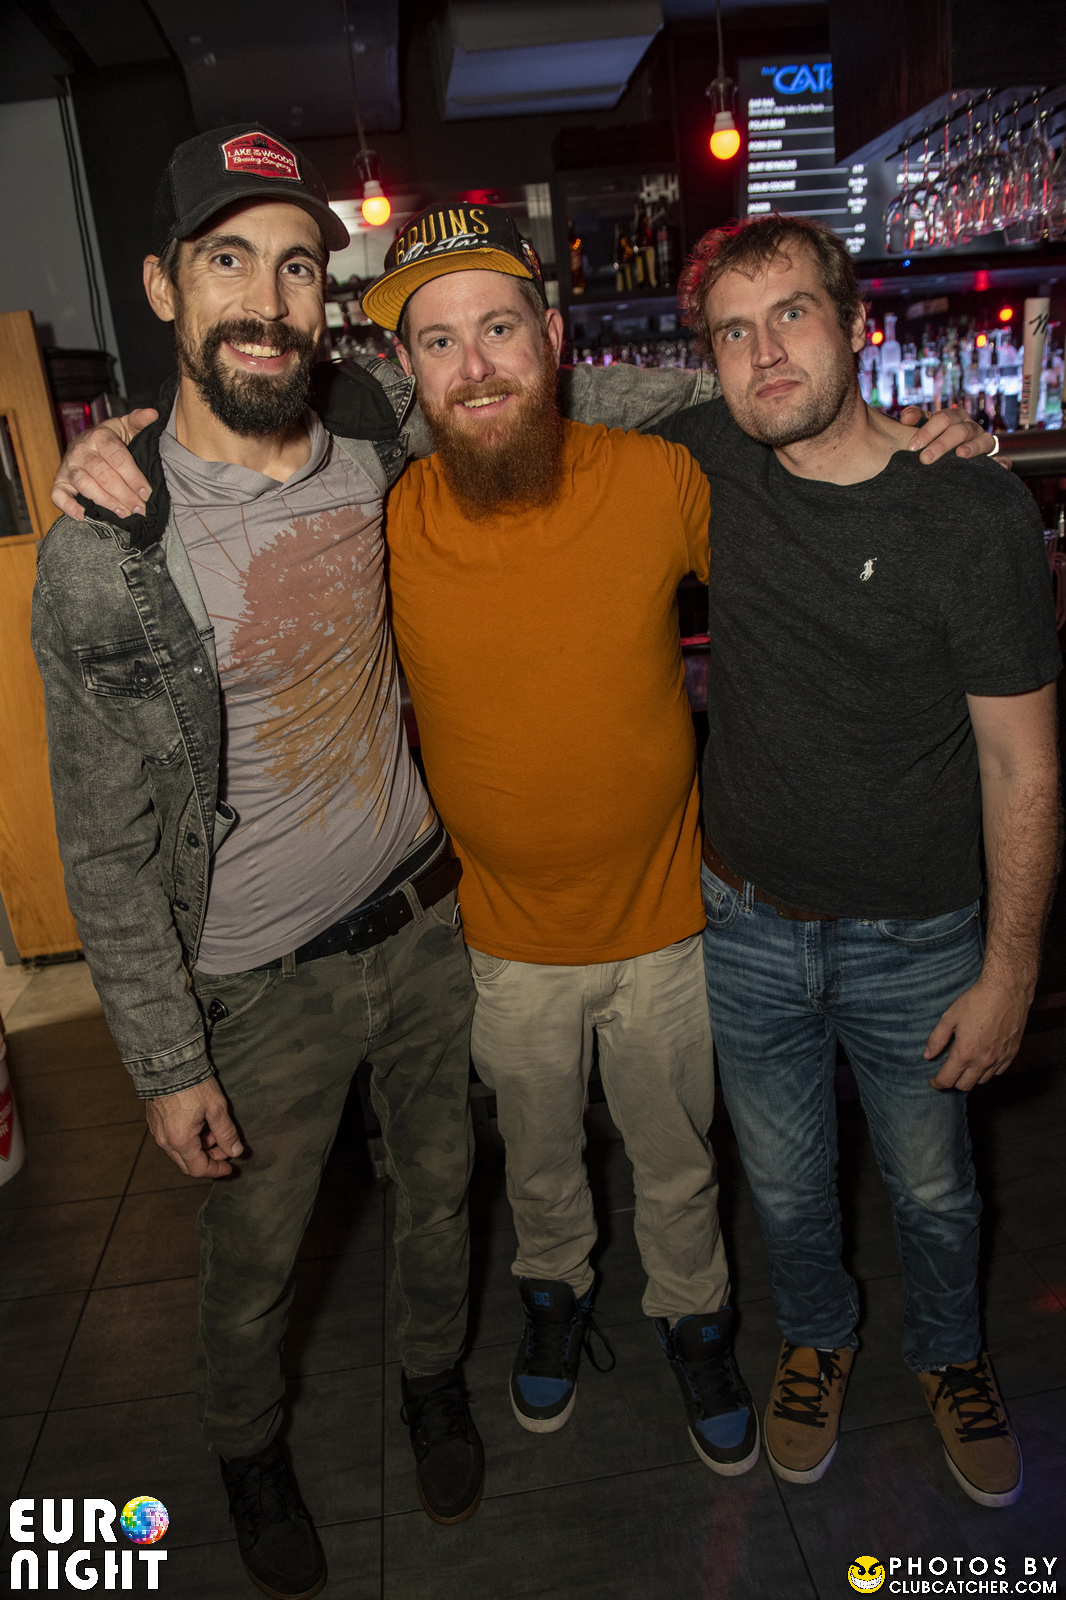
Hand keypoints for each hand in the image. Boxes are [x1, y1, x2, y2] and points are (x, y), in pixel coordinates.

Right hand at [51, 409, 157, 520]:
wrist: (88, 443)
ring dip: (105, 501)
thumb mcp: (127, 427)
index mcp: (99, 436)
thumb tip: (154, 414)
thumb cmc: (112, 439)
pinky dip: (68, 506)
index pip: (117, 457)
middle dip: (124, 493)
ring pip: (84, 485)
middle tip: (139, 508)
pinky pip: (58, 494)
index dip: (133, 476)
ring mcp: (69, 466)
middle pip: (102, 474)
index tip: (146, 492)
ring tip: (124, 513)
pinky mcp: (60, 481)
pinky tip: (82, 516)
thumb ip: (140, 421)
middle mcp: (81, 450)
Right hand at [145, 1077, 243, 1176]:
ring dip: (199, 1148)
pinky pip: (171, 1140)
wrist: (167, 1063)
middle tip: (225, 1148)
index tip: (230, 1167)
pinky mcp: (154, 1122)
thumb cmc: (193, 1084)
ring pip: (180, 1152)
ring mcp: (157, 1132)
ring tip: (214, 1131)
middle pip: (188, 1164)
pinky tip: (200, 1124)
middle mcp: (165, 1141)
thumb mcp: (216, 1108)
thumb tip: (236, 1151)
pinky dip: (188, 1140)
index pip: (199, 1169)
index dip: (217, 1170)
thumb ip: (226, 1133)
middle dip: (209, 1159)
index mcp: (181, 1141)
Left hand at [900, 405, 1001, 464]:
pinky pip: (1002, 460)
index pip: (943, 418)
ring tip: (960, 455)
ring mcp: (984, 442)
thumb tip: (905, 418)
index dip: (927, 431)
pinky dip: (1002, 462)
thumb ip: (916, 419)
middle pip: (959, 431)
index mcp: (954, 418)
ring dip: (971, 448)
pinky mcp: (994, 459)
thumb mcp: (925, 427)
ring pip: (982, 442)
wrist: (954, 457)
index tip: (912, 447)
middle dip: (942, 444)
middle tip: (925, 459)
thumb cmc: (936, 440)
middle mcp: (971, 427)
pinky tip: (999, 466)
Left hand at [923, 974, 1030, 1090]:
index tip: (933, 1080)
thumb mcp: (950, 1017)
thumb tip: (928, 1055)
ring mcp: (1000, 1059)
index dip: (937, 1083)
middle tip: (947, 1072)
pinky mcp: (1012, 1053)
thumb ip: (937, 1039)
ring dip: (971, 1077)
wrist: (1007, 991)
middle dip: (953, 1082)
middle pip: (965, 1085)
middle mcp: (983, 1061)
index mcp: (966, 1053)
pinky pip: (998, 1072)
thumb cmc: (977, 1001)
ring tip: (964, 1066)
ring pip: (982, 1080)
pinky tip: (982, 1060)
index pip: (948, 1080)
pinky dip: (988, 1071)